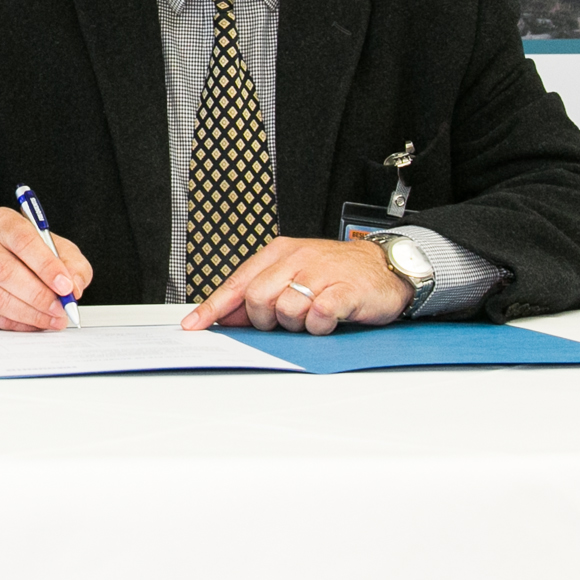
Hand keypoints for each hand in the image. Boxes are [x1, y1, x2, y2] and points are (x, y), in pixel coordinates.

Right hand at [0, 207, 92, 330]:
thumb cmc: (26, 251)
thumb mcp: (55, 247)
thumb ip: (71, 263)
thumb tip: (75, 286)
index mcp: (1, 222)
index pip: (22, 240)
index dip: (46, 265)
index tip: (65, 286)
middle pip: (5, 271)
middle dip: (38, 295)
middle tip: (60, 308)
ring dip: (30, 314)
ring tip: (53, 319)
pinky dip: (18, 324)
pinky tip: (35, 322)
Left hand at [182, 236, 412, 335]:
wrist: (385, 267)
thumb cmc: (337, 273)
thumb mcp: (294, 275)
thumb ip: (260, 293)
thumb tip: (226, 317)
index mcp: (279, 253)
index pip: (237, 282)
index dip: (213, 307)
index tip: (194, 325)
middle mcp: (296, 259)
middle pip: (256, 299)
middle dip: (265, 320)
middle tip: (286, 321)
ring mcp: (320, 274)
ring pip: (284, 310)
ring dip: (296, 324)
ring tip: (313, 316)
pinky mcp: (343, 291)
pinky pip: (317, 316)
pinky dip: (319, 326)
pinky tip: (329, 319)